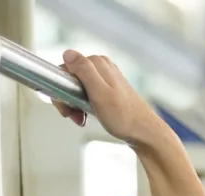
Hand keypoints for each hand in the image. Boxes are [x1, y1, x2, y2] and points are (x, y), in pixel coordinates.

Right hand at [52, 50, 169, 147]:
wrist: (144, 133)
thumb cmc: (124, 117)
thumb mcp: (99, 93)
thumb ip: (84, 71)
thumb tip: (68, 53)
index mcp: (98, 63)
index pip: (64, 68)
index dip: (61, 87)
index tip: (66, 105)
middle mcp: (101, 67)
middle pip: (69, 78)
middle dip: (67, 98)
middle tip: (74, 114)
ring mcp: (104, 79)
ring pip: (76, 88)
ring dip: (73, 104)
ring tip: (82, 117)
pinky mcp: (107, 91)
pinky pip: (85, 95)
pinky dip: (83, 106)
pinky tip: (88, 116)